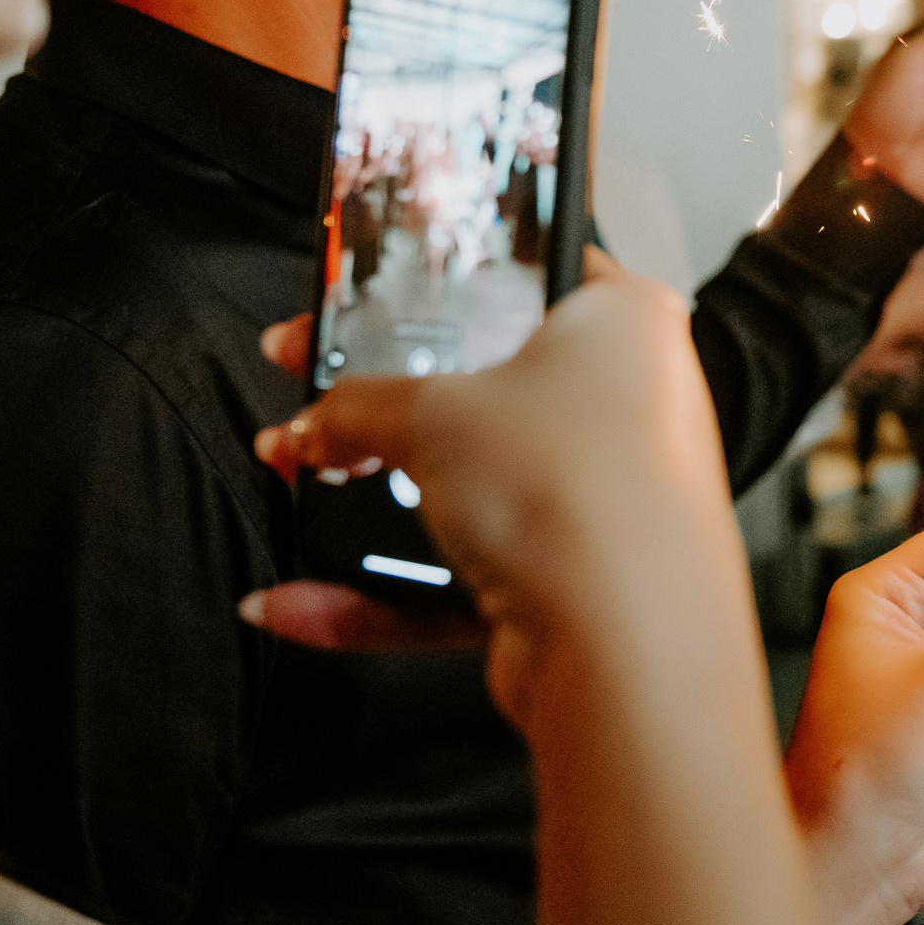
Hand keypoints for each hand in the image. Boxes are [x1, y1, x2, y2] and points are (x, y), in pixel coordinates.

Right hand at [250, 253, 737, 722]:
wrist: (628, 651)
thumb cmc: (574, 491)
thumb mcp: (432, 414)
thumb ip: (356, 408)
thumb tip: (311, 424)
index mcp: (623, 322)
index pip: (525, 273)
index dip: (436, 283)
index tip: (363, 298)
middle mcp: (626, 404)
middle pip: (483, 387)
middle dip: (385, 403)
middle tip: (313, 396)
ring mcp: (599, 497)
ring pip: (469, 486)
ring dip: (376, 497)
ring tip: (296, 482)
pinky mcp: (570, 583)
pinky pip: (461, 573)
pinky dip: (382, 592)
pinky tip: (300, 602)